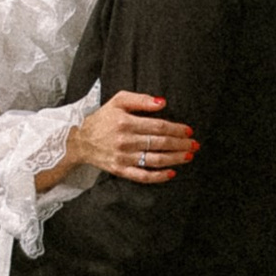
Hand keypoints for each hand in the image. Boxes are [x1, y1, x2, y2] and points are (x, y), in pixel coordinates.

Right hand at [67, 90, 198, 183]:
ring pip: (155, 160)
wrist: (81, 141)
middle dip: (180, 144)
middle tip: (195, 144)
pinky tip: (172, 172)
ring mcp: (123, 157)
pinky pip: (143, 176)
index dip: (176, 129)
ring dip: (175, 158)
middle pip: (160, 143)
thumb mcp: (118, 101)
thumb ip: (140, 99)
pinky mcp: (120, 170)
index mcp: (125, 122)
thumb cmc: (103, 118)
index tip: (188, 130)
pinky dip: (159, 176)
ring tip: (188, 156)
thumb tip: (162, 102)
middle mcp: (125, 141)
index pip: (158, 126)